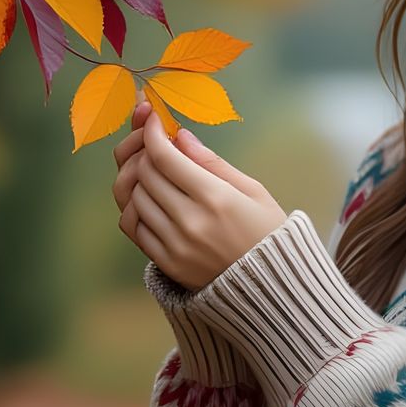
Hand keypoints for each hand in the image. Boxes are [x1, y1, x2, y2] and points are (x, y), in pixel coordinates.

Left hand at [110, 91, 287, 289]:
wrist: (271, 287)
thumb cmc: (266, 232)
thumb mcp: (252, 190)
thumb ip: (212, 163)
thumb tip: (180, 136)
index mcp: (215, 198)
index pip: (164, 157)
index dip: (151, 132)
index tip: (152, 119)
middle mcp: (190, 221)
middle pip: (145, 174)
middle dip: (145, 151)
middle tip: (156, 144)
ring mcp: (174, 245)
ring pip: (135, 198)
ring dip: (140, 178)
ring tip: (156, 171)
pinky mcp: (166, 263)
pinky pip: (134, 227)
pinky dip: (136, 207)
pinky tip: (152, 200)